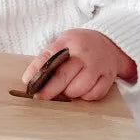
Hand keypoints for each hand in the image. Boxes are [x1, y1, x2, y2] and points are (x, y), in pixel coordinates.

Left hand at [20, 29, 136, 101]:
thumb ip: (48, 58)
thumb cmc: (80, 46)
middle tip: (40, 97)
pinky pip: (93, 94)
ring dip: (69, 93)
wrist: (111, 43)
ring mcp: (98, 65)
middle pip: (62, 76)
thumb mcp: (63, 43)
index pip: (48, 57)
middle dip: (48, 90)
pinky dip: (85, 96)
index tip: (28, 84)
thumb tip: (29, 79)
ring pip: (78, 89)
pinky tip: (82, 90)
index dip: (36, 72)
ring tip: (66, 89)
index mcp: (68, 42)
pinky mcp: (108, 77)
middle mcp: (84, 54)